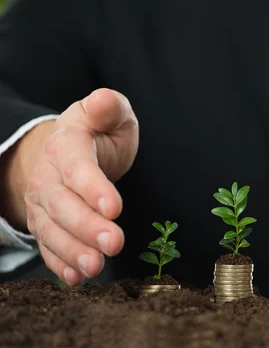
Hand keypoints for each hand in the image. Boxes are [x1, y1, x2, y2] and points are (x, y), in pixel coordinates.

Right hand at [7, 89, 138, 285]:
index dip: (93, 188)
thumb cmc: (98, 132)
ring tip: (95, 267)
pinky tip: (76, 278)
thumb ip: (109, 108)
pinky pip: (49, 246)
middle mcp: (49, 176)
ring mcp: (44, 203)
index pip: (76, 167)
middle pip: (62, 204)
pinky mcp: (47, 224)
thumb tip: (104, 98)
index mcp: (67, 144)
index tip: (115, 207)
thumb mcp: (109, 114)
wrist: (69, 150)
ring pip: (53, 230)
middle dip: (86, 227)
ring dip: (73, 251)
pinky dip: (60, 263)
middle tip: (114, 244)